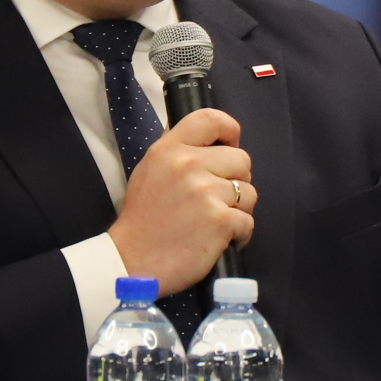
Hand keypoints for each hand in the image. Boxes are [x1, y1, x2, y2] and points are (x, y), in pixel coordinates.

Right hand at [106, 107, 253, 293]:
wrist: (131, 262)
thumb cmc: (142, 220)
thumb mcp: (149, 172)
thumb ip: (177, 153)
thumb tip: (211, 142)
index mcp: (168, 150)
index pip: (210, 119)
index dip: (229, 130)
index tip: (230, 145)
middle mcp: (188, 165)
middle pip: (241, 159)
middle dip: (236, 179)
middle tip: (218, 198)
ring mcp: (205, 193)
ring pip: (248, 192)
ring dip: (239, 209)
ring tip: (217, 222)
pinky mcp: (220, 221)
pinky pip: (248, 221)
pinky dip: (239, 234)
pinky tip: (222, 240)